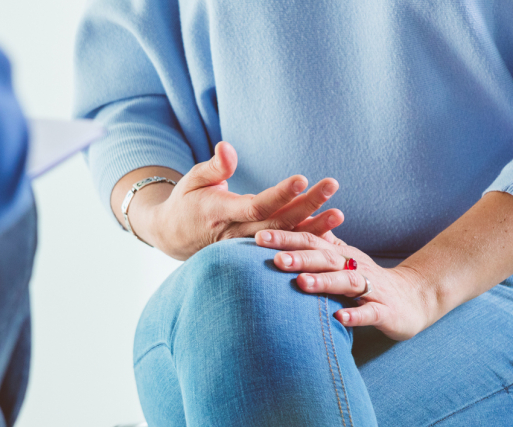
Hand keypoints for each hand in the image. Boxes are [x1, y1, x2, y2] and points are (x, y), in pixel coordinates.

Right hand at [128, 142, 342, 259]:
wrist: (173, 237)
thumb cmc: (186, 202)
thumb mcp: (193, 180)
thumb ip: (214, 166)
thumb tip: (227, 147)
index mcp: (220, 213)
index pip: (255, 205)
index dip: (280, 194)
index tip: (302, 179)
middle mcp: (235, 234)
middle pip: (277, 222)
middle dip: (307, 205)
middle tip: (332, 184)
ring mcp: (245, 248)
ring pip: (284, 239)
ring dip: (313, 228)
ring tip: (339, 214)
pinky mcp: (253, 254)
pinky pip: (283, 249)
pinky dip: (305, 243)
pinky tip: (329, 234)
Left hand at [255, 230, 438, 340]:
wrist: (414, 298)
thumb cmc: (368, 279)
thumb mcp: (343, 259)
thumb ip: (318, 245)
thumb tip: (286, 227)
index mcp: (341, 254)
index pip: (310, 241)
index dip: (285, 238)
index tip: (257, 237)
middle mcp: (354, 267)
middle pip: (325, 258)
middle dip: (300, 257)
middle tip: (275, 259)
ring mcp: (371, 289)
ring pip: (346, 282)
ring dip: (324, 282)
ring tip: (301, 284)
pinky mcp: (385, 311)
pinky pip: (370, 313)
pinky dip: (355, 316)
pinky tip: (339, 319)